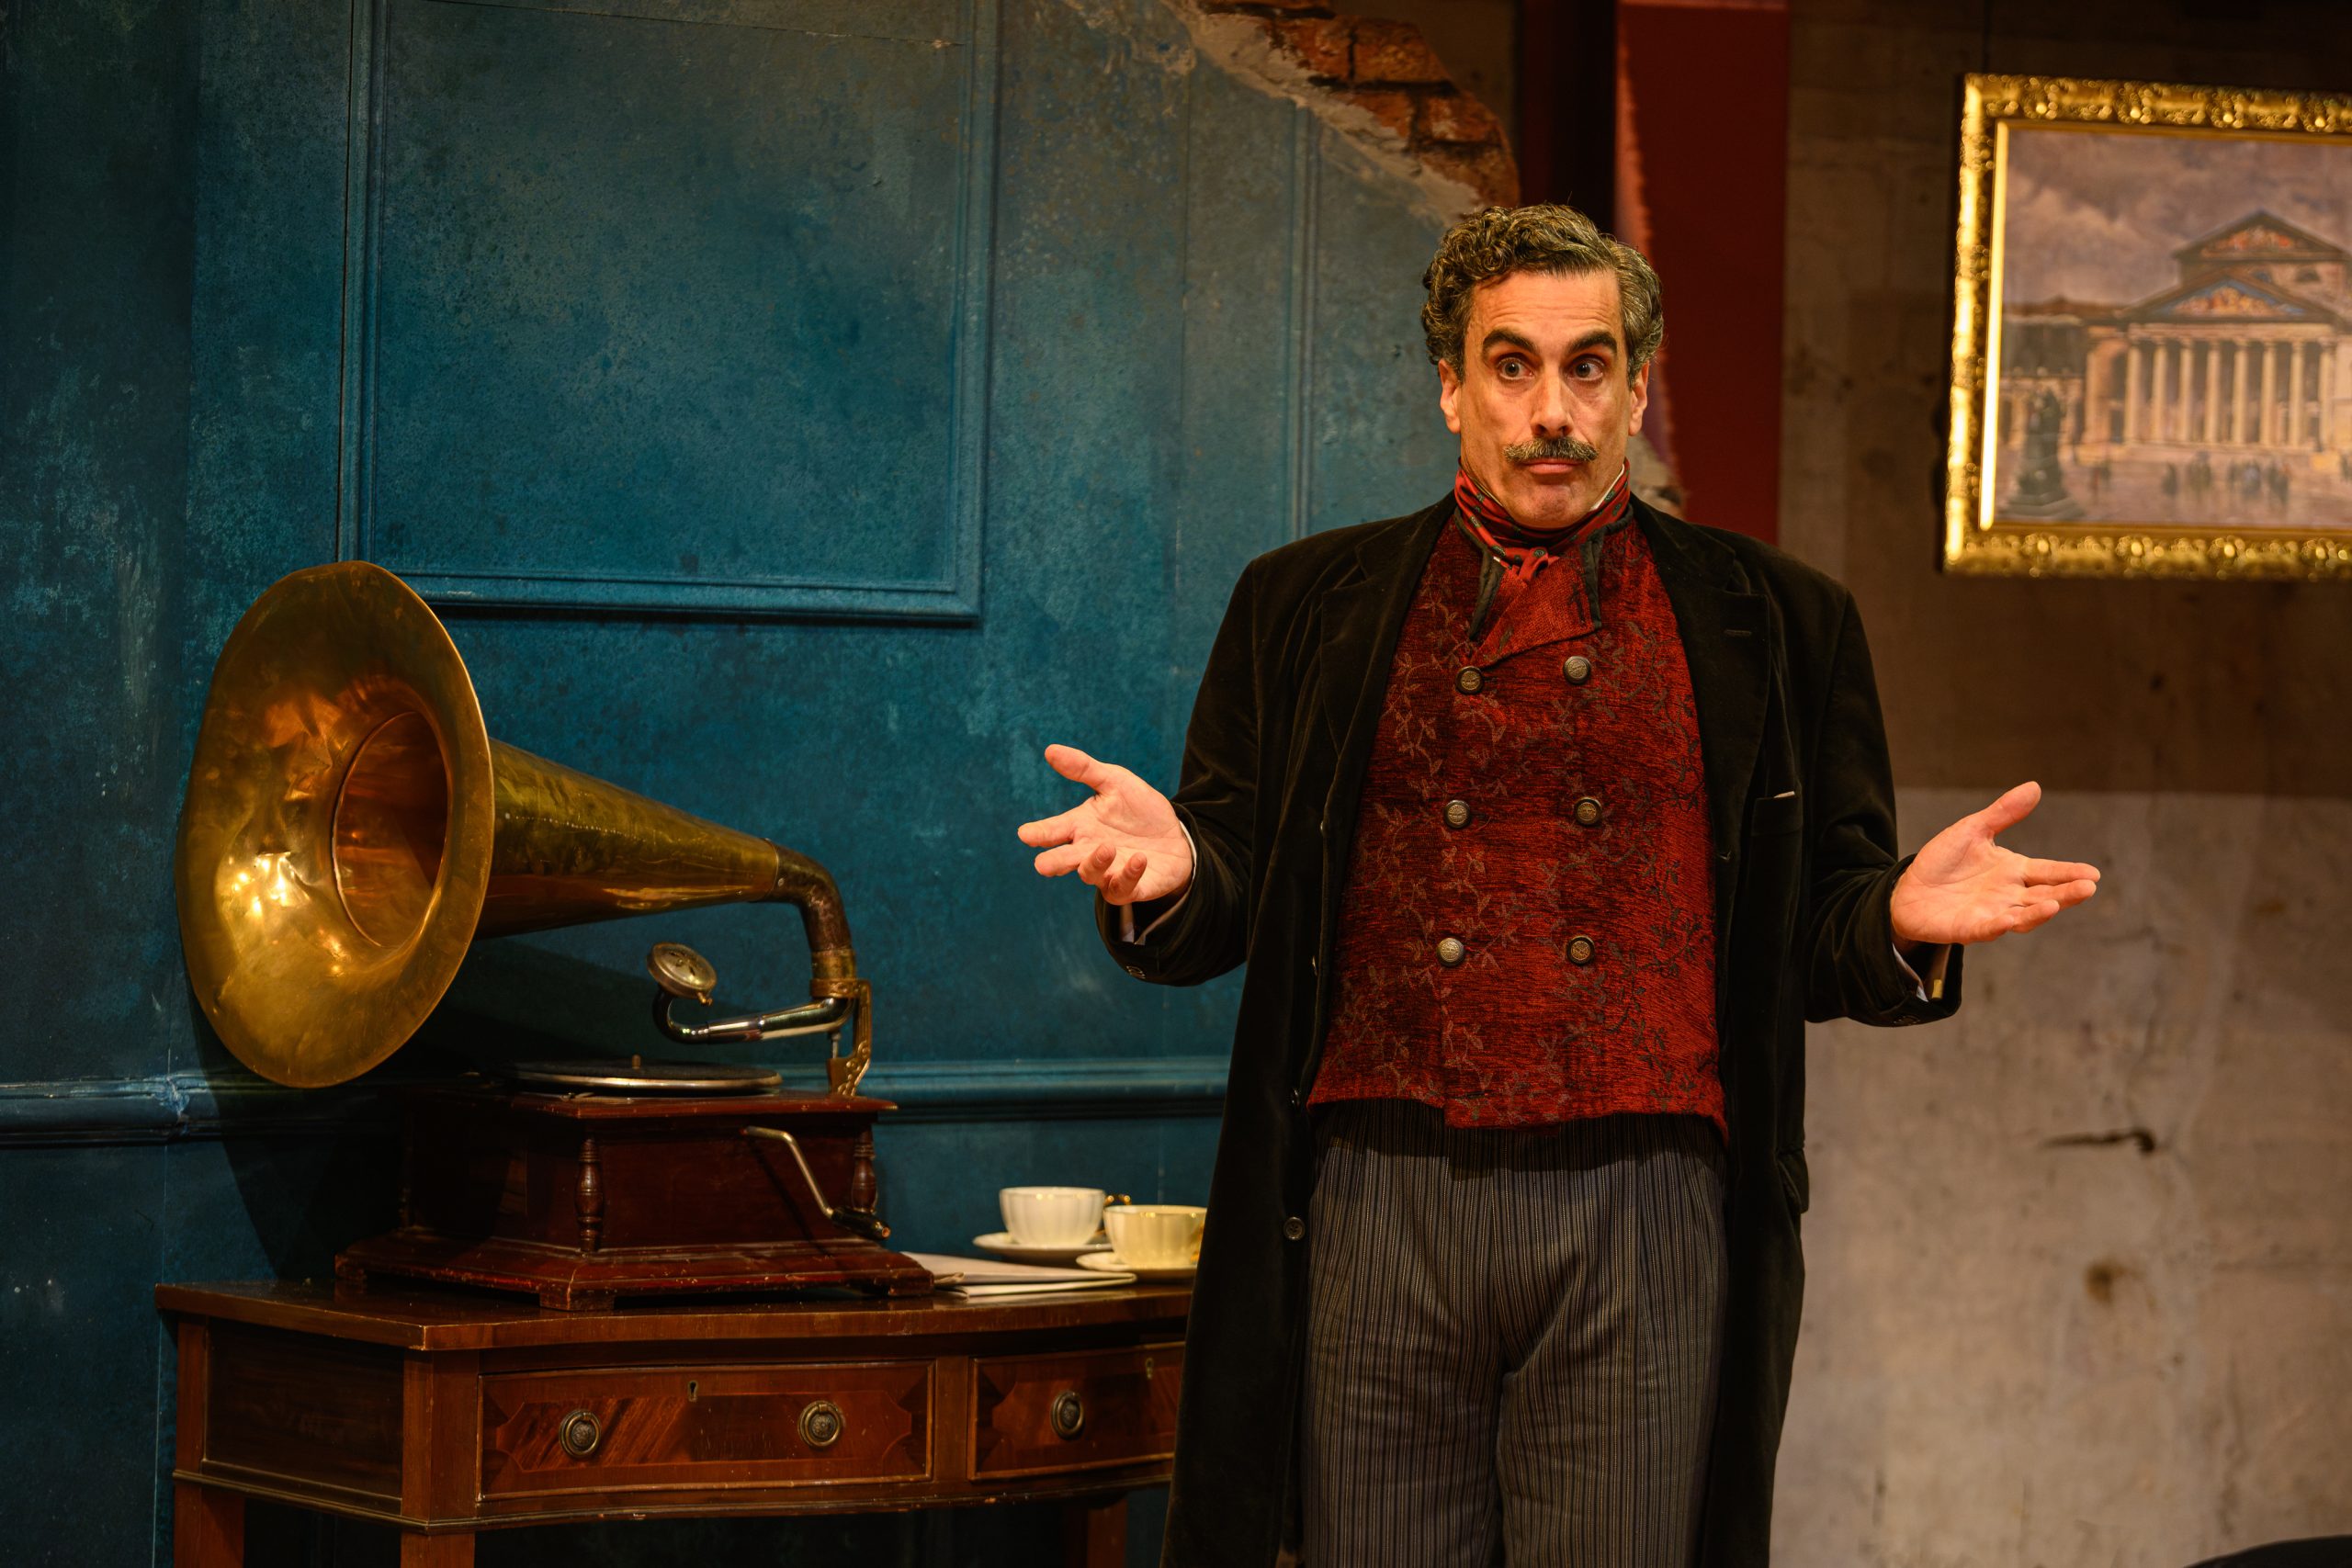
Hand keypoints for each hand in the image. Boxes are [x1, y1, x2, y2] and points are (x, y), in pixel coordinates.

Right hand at [1016, 744, 1194, 906]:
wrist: (1176, 836)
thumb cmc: (1139, 810)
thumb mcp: (1115, 782)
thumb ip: (1084, 768)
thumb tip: (1050, 750)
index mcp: (1081, 826)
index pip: (1054, 831)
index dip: (1039, 833)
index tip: (1025, 834)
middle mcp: (1089, 852)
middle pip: (1065, 859)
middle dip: (1055, 862)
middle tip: (1042, 865)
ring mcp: (1108, 873)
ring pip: (1091, 874)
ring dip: (1096, 862)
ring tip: (1106, 847)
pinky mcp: (1131, 888)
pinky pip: (1125, 886)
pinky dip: (1130, 874)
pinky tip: (1139, 859)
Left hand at [1889, 781, 2099, 946]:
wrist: (1907, 889)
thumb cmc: (1943, 861)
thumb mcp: (1972, 830)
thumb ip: (2003, 813)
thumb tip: (2034, 786)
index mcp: (2014, 871)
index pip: (2048, 872)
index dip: (2069, 873)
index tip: (2093, 873)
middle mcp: (2009, 895)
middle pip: (2044, 896)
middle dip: (2066, 894)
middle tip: (2088, 888)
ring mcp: (1991, 913)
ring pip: (2022, 916)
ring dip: (2038, 913)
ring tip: (2055, 905)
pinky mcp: (1969, 928)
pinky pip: (1986, 929)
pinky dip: (1998, 926)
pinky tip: (2008, 920)